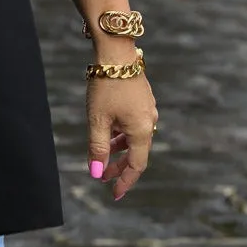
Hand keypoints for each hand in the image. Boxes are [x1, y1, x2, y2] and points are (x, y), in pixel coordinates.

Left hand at [87, 70, 157, 200]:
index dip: (125, 181)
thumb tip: (96, 173)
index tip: (114, 194)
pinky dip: (121, 133)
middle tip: (101, 175)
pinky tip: (108, 130)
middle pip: (136, 153)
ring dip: (118, 148)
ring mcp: (147, 110)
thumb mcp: (97, 120)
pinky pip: (133, 124)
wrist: (116, 52)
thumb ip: (97, 147)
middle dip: (118, 166)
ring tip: (101, 152)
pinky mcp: (142, 99)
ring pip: (134, 137)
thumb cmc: (106, 86)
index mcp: (141, 130)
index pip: (136, 165)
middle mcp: (149, 122)